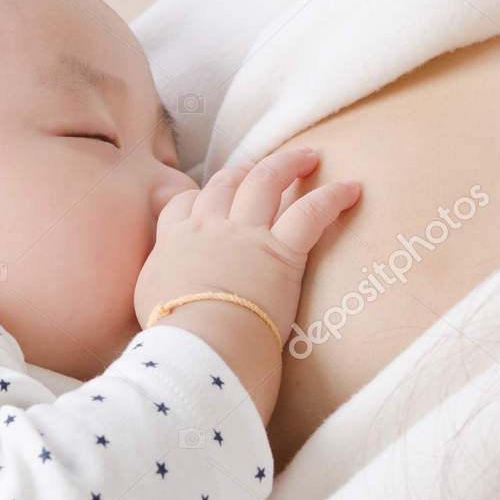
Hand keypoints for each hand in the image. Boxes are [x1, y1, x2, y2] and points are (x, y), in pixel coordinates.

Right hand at [134, 146, 359, 337]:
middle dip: (245, 169)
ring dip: (287, 164)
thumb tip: (158, 298)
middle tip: (260, 166)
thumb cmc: (173, 335)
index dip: (200, 198)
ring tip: (308, 156)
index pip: (184, 205)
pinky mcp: (280, 251)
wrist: (197, 343)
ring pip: (266, 182)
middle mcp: (209, 228)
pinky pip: (311, 212)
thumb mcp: (148, 304)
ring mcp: (245, 234)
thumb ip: (160, 287)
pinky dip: (332, 197)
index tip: (211, 198)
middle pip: (226, 183)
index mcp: (175, 242)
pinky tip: (351, 190)